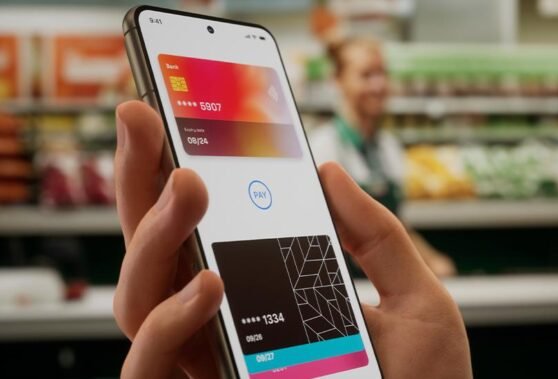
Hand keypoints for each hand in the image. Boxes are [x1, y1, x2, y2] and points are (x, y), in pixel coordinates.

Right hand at [112, 100, 471, 378]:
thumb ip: (377, 239)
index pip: (206, 232)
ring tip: (189, 187)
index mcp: (265, 295)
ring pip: (136, 301)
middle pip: (157, 253)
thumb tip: (330, 171)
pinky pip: (148, 368)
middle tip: (148, 121)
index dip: (176, 175)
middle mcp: (226, 327)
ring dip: (153, 238)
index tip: (169, 114)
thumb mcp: (417, 304)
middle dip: (141, 182)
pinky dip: (169, 323)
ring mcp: (209, 365)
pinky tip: (209, 283)